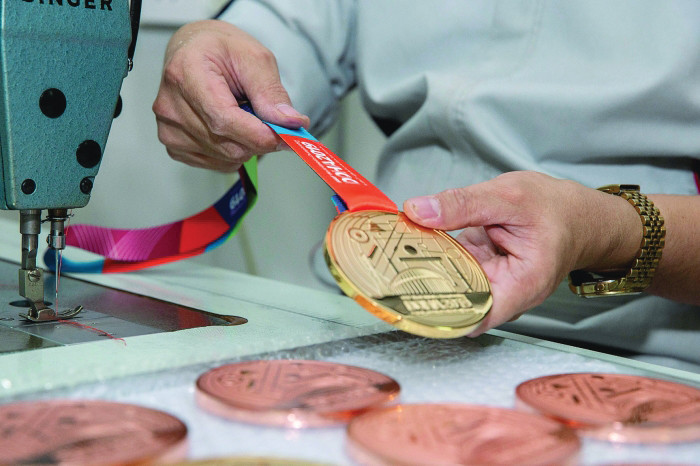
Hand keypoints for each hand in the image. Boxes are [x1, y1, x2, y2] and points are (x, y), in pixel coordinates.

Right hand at [152, 20, 309, 171]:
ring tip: (243, 115)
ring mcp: (169, 129)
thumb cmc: (221, 50)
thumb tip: (291, 123)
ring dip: (247, 145)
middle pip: (227, 144)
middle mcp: (170, 106)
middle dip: (259, 140)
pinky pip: (217, 163)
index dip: (259, 134)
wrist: (195, 52)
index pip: (224, 119)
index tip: (286, 136)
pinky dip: (234, 152)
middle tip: (271, 121)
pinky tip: (230, 128)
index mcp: (186, 74)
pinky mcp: (174, 146)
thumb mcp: (255, 58)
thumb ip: (271, 93)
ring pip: (226, 158)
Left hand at [404, 171, 641, 334]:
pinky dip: (431, 256)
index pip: (472, 316)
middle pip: (455, 302)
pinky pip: (451, 268)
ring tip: (385, 259)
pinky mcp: (478, 269)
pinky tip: (406, 245)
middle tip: (382, 272)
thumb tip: (416, 210)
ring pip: (448, 284)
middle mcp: (502, 293)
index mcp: (519, 286)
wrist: (577, 214)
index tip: (404, 300)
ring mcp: (489, 283)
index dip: (438, 313)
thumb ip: (463, 204)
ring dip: (421, 271)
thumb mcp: (509, 196)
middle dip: (421, 289)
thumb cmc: (556, 209)